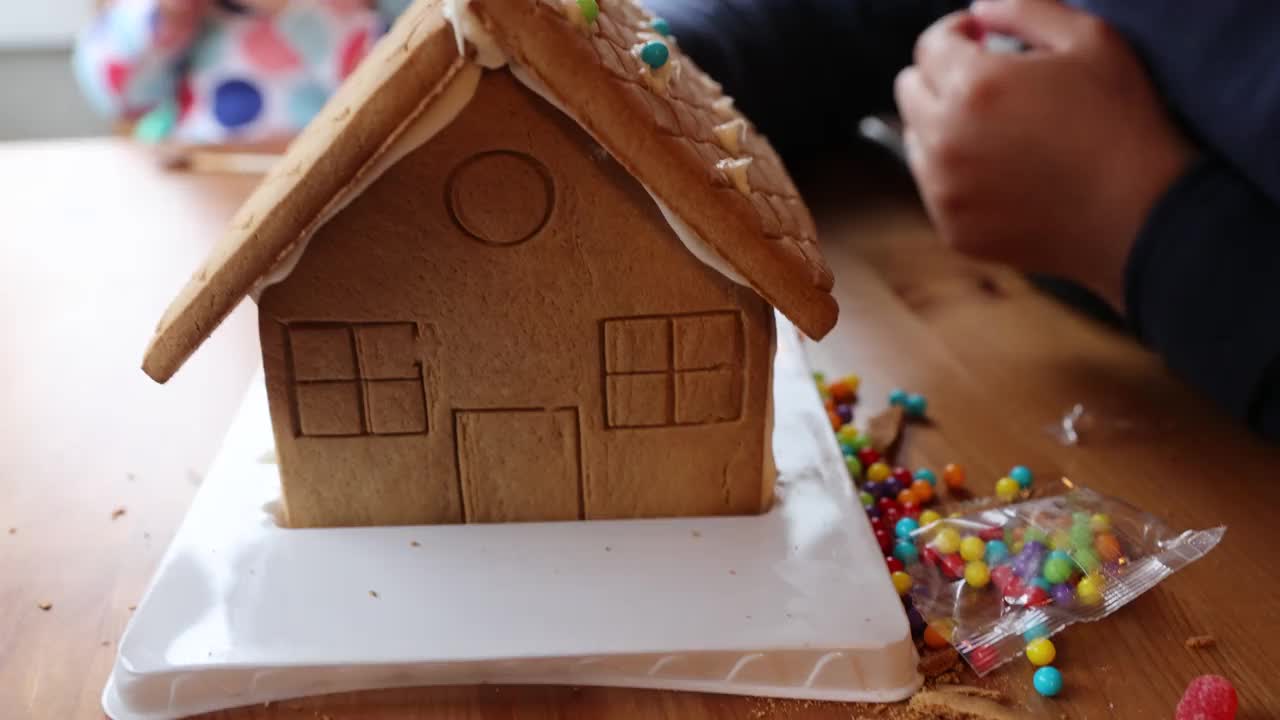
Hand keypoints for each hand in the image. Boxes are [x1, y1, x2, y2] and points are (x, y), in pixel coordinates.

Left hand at [894, 0, 1193, 309]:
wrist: (1143, 214)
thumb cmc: (1122, 120)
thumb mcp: (1089, 38)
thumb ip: (1024, 9)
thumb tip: (978, 9)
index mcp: (973, 87)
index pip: (929, 46)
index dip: (957, 34)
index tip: (982, 38)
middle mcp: (945, 140)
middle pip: (909, 90)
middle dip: (941, 76)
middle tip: (986, 82)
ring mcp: (944, 191)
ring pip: (915, 139)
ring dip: (942, 124)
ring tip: (994, 128)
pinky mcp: (953, 229)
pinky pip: (933, 187)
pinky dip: (954, 172)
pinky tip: (1001, 169)